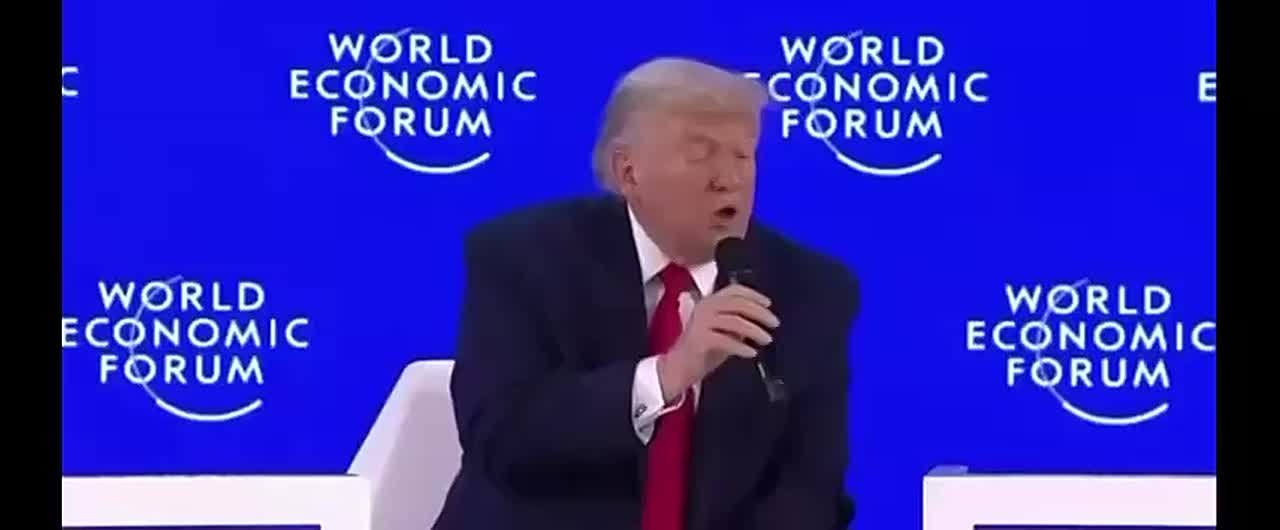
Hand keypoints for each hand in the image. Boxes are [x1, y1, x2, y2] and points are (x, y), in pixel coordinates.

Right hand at [657, 284, 779, 401]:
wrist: (678, 368)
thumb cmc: (704, 350)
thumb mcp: (724, 331)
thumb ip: (739, 322)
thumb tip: (762, 318)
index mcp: (710, 301)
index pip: (735, 290)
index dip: (754, 295)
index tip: (768, 304)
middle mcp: (704, 307)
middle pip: (738, 303)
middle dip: (760, 313)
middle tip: (775, 323)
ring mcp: (701, 322)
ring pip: (735, 321)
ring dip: (755, 330)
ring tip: (767, 339)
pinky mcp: (700, 339)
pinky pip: (726, 340)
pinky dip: (742, 346)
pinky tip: (751, 353)